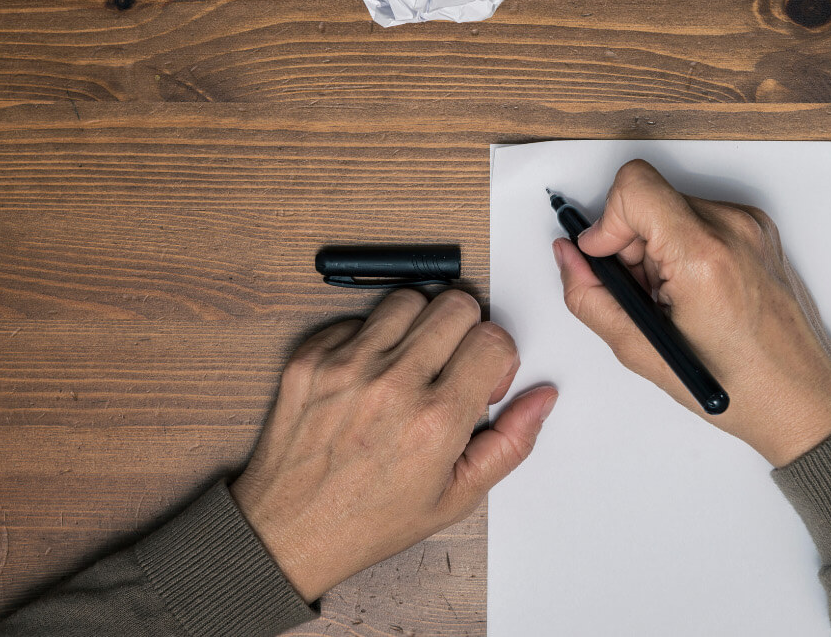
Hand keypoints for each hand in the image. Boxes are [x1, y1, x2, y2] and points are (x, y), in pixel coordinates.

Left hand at [230, 288, 557, 601]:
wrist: (288, 531)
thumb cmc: (369, 520)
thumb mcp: (455, 497)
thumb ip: (509, 444)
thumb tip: (541, 398)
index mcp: (435, 420)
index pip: (493, 339)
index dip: (497, 358)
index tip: (482, 380)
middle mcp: (391, 384)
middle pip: (456, 305)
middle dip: (464, 332)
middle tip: (449, 369)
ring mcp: (345, 366)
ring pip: (408, 299)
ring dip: (418, 326)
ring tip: (409, 367)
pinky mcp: (310, 358)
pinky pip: (357, 317)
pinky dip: (370, 339)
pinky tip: (369, 376)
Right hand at [554, 159, 830, 466]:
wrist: (803, 398)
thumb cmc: (739, 387)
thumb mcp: (644, 352)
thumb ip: (592, 298)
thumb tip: (570, 259)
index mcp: (704, 257)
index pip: (635, 186)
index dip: (606, 221)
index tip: (605, 256)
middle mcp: (733, 228)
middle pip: (648, 198)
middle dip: (629, 242)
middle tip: (644, 293)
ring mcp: (751, 224)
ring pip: (669, 207)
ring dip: (655, 247)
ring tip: (672, 298)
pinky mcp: (759, 228)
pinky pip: (697, 217)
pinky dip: (681, 247)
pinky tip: (692, 292)